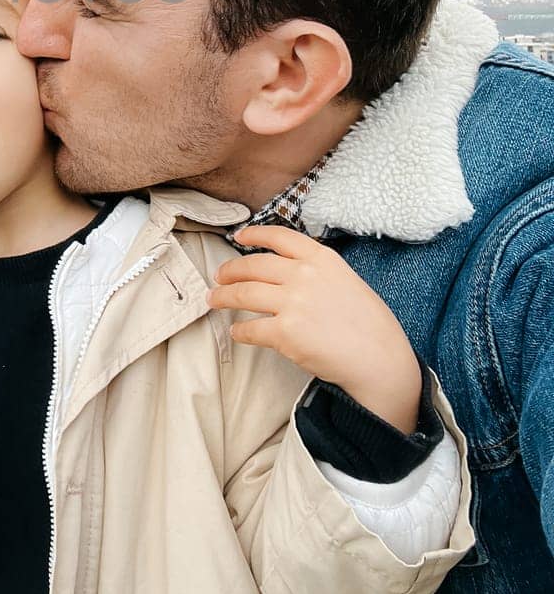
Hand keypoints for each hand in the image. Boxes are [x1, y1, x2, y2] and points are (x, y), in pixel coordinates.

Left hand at [206, 225, 421, 433]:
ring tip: (214, 300)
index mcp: (321, 258)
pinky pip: (250, 329)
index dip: (254, 234)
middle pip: (253, 265)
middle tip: (219, 277)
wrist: (379, 359)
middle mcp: (304, 275)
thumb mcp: (346, 280)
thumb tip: (286, 272)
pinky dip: (239, 331)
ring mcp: (293, 303)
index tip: (238, 236)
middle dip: (229, 271)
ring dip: (224, 297)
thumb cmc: (368, 325)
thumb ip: (316, 272)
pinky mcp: (285, 333)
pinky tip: (237, 332)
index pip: (279, 237)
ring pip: (244, 293)